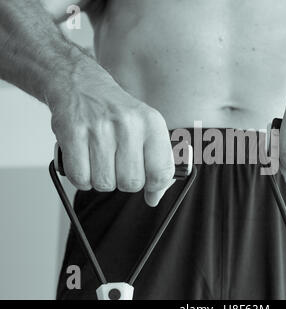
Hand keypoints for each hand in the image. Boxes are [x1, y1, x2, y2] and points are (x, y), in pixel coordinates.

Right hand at [49, 61, 173, 206]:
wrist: (81, 85)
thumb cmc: (116, 113)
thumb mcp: (147, 128)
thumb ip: (157, 162)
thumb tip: (155, 196)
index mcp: (152, 123)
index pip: (161, 171)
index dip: (156, 188)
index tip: (151, 191)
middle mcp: (128, 124)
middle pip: (132, 182)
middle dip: (125, 182)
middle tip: (119, 166)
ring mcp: (99, 128)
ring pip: (105, 183)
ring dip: (102, 179)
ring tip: (100, 160)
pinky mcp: (72, 133)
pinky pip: (80, 178)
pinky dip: (81, 178)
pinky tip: (85, 161)